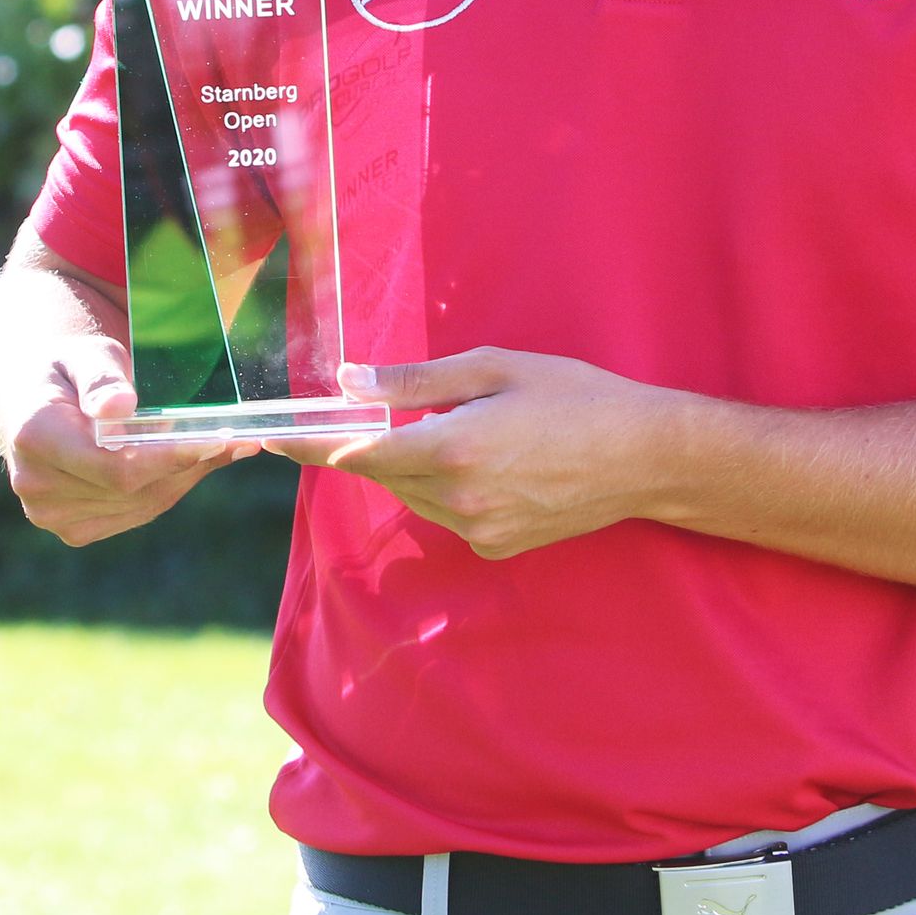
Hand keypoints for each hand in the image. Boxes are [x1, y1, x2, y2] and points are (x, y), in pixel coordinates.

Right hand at [3, 334, 255, 545]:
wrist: (28, 405)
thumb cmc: (65, 372)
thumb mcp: (84, 355)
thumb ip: (102, 378)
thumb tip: (121, 406)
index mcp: (35, 435)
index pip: (114, 464)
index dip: (168, 458)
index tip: (217, 440)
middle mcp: (36, 483)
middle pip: (131, 488)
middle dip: (187, 464)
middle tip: (239, 440)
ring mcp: (50, 513)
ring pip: (140, 505)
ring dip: (183, 477)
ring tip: (218, 447)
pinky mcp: (70, 529)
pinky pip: (134, 515)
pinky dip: (165, 490)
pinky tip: (184, 465)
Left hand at [264, 348, 683, 560]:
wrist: (644, 457)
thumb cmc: (573, 396)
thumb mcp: (494, 368)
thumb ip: (416, 379)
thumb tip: (350, 379)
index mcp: (452, 447)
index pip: (359, 451)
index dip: (311, 445)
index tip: (271, 437)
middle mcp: (457, 498)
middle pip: (384, 473)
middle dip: (372, 445)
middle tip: (374, 415)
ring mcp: (477, 529)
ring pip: (414, 496)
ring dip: (414, 466)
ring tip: (465, 431)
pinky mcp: (496, 546)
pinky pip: (448, 515)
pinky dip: (449, 489)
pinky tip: (493, 462)